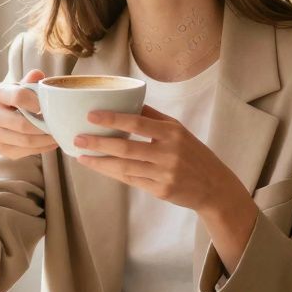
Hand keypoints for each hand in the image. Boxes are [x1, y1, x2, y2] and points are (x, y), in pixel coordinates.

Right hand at [0, 70, 59, 158]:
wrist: (4, 115)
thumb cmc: (17, 99)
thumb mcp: (23, 86)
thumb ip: (31, 81)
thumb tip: (38, 74)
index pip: (18, 97)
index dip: (37, 103)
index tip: (49, 106)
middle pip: (22, 124)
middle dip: (44, 126)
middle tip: (59, 124)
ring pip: (25, 141)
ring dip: (46, 139)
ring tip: (58, 134)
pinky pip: (25, 152)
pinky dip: (42, 148)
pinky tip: (50, 142)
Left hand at [74, 106, 249, 214]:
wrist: (214, 187)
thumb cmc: (193, 154)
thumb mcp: (179, 131)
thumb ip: (154, 118)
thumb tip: (128, 101)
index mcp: (172, 133)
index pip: (137, 123)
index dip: (113, 119)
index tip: (91, 116)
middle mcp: (168, 153)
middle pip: (127, 148)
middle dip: (99, 143)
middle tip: (77, 138)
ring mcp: (164, 174)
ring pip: (124, 168)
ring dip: (100, 162)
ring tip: (81, 156)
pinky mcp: (161, 190)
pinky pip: (131, 180)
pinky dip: (113, 173)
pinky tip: (99, 167)